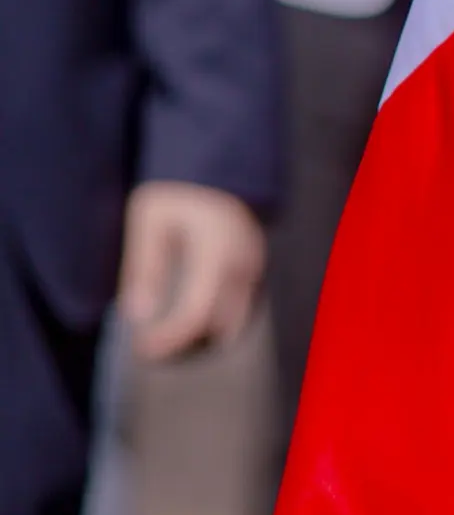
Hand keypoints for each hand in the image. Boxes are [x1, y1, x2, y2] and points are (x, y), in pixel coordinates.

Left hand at [119, 181, 263, 360]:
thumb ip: (144, 268)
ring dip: (203, 335)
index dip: (170, 338)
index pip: (197, 313)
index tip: (142, 349)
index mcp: (217, 253)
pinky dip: (216, 321)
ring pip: (237, 321)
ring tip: (164, 335)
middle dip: (188, 344)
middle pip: (223, 327)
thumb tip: (137, 315)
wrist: (218, 165)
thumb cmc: (177, 191)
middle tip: (150, 348)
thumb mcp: (150, 222)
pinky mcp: (256, 268)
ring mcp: (255, 267)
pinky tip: (185, 318)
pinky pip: (242, 308)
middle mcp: (244, 265)